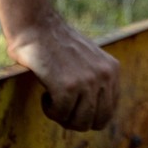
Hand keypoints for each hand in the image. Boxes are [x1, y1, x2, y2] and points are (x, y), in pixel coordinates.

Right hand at [7, 16, 119, 130]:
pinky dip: (48, 109)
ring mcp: (88, 81)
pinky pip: (60, 114)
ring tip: (51, 97)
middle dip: (76, 121)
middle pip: (96, 122)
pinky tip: (44, 93)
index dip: (88, 117)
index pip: (108, 112)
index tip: (72, 107)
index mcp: (112, 70)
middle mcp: (105, 75)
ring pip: (78, 122)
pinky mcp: (68, 87)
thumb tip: (96, 119)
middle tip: (60, 107)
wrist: (35, 25)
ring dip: (61, 116)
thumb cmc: (55, 44)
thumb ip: (97, 81)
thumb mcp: (88, 60)